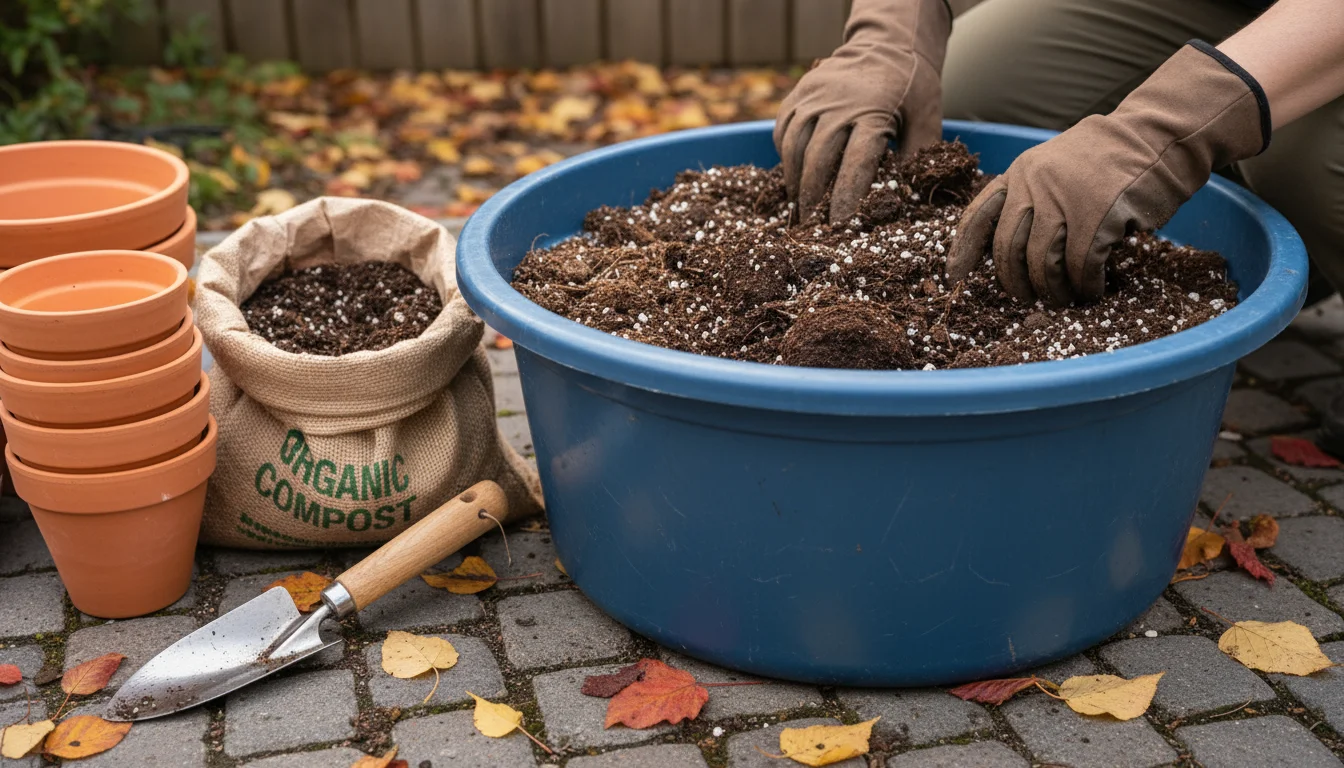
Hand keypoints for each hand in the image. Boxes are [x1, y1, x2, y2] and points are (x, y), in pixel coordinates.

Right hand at [774, 0, 950, 222]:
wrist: (886, 44)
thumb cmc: (910, 88)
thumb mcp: (926, 117)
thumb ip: (918, 156)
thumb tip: (909, 198)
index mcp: (874, 113)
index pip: (856, 162)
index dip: (845, 196)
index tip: (838, 224)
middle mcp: (839, 104)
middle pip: (818, 157)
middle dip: (812, 196)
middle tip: (811, 225)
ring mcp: (815, 96)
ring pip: (794, 145)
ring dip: (793, 179)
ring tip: (798, 206)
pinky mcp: (799, 93)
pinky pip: (784, 130)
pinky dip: (785, 156)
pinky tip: (793, 175)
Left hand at [946, 42, 1269, 304]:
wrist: (1159, 135)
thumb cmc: (1110, 161)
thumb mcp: (1056, 167)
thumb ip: (1032, 199)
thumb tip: (1012, 254)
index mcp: (1020, 173)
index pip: (979, 215)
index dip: (963, 250)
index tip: (954, 277)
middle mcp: (1034, 185)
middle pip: (1009, 249)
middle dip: (1015, 283)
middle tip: (1027, 300)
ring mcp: (1065, 199)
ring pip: (1042, 262)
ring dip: (1053, 289)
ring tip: (1065, 298)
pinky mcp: (1098, 216)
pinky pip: (1080, 265)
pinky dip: (1084, 285)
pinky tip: (1092, 290)